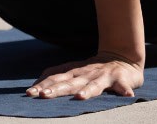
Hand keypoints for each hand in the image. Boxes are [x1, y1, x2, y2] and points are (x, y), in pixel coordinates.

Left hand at [26, 54, 143, 99]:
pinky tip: (127, 95)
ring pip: (94, 85)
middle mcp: (86, 73)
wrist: (122, 58)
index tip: (29, 92)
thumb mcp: (74, 72)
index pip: (55, 77)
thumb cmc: (94, 70)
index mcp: (74, 72)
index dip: (43, 84)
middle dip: (56, 89)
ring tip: (80, 98)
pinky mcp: (120, 79)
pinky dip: (124, 89)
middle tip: (42, 96)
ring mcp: (103, 76)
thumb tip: (35, 86)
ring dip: (88, 91)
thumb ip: (58, 77)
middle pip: (69, 82)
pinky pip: (122, 86)